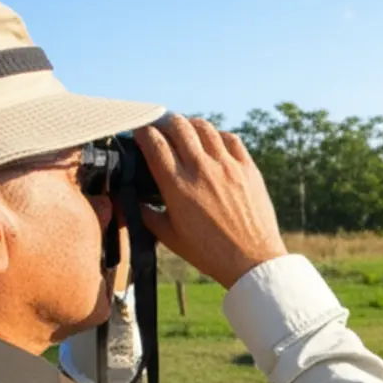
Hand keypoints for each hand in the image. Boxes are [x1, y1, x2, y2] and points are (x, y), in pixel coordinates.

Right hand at [132, 114, 287, 288]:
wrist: (251, 261)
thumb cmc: (209, 252)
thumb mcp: (169, 237)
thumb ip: (146, 213)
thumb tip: (130, 198)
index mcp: (178, 187)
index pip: (154, 143)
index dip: (142, 132)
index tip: (139, 134)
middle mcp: (201, 170)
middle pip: (177, 126)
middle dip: (162, 121)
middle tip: (159, 127)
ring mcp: (227, 166)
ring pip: (203, 127)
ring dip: (189, 125)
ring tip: (183, 131)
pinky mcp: (248, 168)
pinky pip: (230, 138)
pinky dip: (217, 135)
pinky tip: (212, 143)